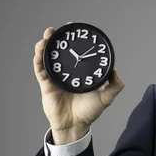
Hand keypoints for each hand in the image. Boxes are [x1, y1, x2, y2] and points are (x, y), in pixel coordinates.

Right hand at [34, 27, 124, 144]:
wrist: (75, 126)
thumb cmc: (89, 112)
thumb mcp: (106, 97)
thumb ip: (115, 85)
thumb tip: (115, 70)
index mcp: (80, 73)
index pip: (77, 55)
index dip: (75, 43)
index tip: (76, 32)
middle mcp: (67, 73)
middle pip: (60, 53)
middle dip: (57, 40)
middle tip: (57, 29)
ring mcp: (56, 78)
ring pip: (48, 58)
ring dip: (45, 46)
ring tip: (47, 35)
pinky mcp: (46, 85)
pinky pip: (40, 70)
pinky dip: (39, 59)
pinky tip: (40, 50)